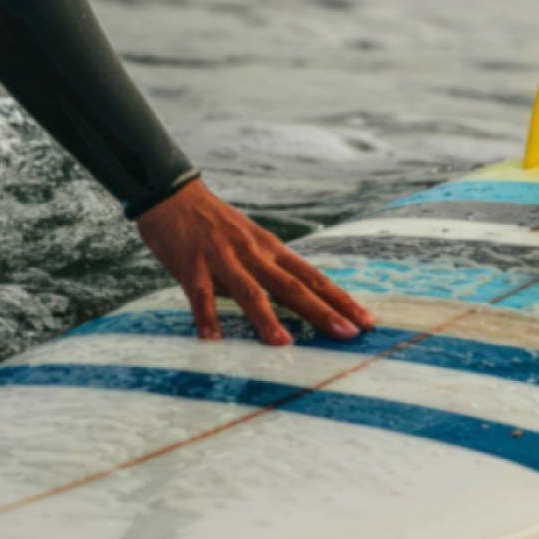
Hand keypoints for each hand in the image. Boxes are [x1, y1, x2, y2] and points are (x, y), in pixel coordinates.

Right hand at [134, 180, 376, 345]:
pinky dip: (207, 318)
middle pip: (293, 287)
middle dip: (322, 311)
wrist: (173, 194)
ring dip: (266, 319)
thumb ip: (271, 269)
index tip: (365, 321)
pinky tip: (213, 340)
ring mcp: (223, 259)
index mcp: (271, 250)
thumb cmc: (214, 223)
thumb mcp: (251, 242)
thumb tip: (299, 298)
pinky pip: (201, 295)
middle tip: (348, 334)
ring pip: (249, 292)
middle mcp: (253, 254)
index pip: (313, 277)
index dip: (339, 299)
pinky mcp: (191, 265)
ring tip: (283, 344)